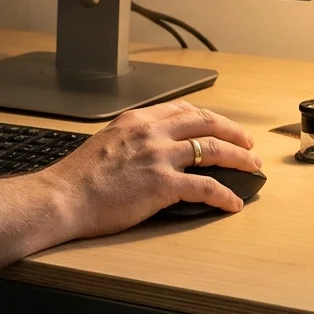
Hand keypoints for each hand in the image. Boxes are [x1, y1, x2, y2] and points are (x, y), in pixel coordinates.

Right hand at [34, 100, 261, 240]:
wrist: (61, 198)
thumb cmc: (78, 178)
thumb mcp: (108, 141)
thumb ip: (134, 137)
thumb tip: (154, 145)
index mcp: (139, 120)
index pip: (186, 110)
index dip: (212, 118)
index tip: (223, 126)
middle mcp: (152, 132)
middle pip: (207, 124)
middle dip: (235, 133)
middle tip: (249, 144)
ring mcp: (159, 157)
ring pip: (215, 151)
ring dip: (240, 159)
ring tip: (252, 168)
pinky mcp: (162, 185)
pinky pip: (206, 187)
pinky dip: (226, 195)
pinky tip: (233, 202)